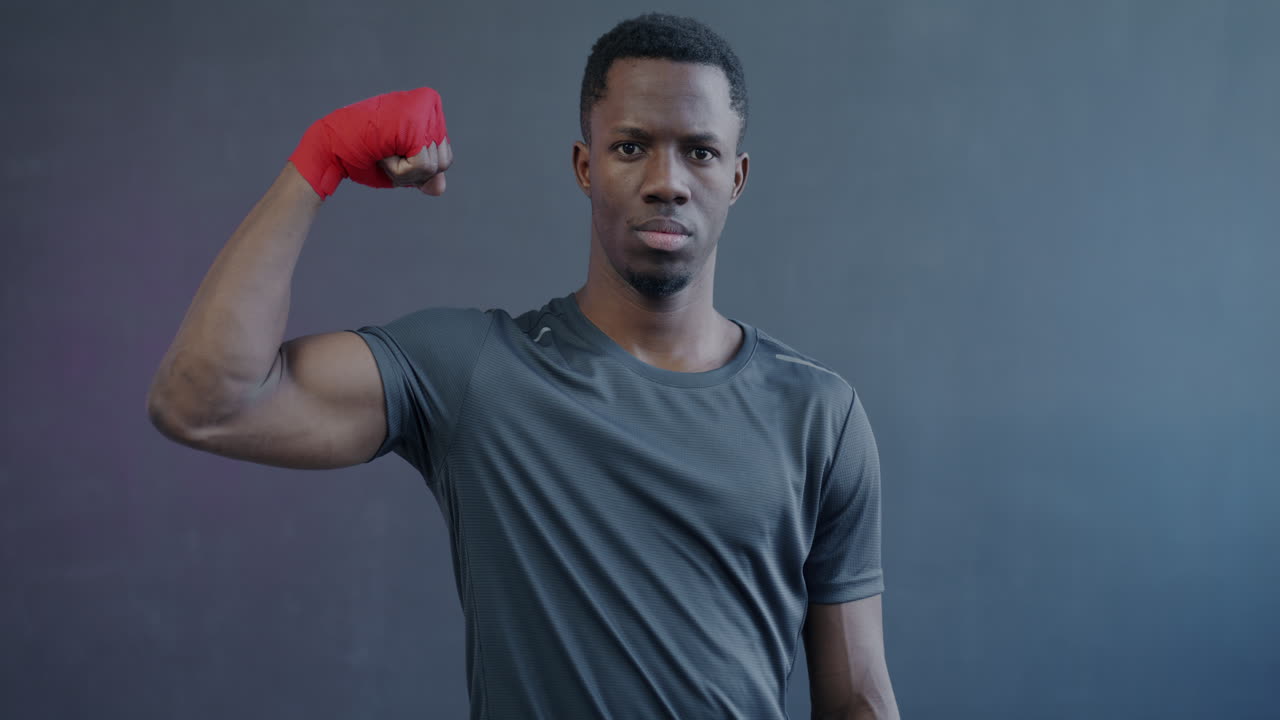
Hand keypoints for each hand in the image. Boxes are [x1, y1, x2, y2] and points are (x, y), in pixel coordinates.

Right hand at [288, 87, 447, 199]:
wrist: (330, 148)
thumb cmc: (361, 155)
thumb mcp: (400, 169)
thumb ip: (424, 176)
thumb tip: (440, 188)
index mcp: (426, 111)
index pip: (444, 157)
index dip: (420, 167)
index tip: (393, 153)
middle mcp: (427, 104)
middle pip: (444, 161)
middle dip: (415, 171)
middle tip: (387, 154)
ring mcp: (421, 111)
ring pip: (436, 166)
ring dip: (405, 171)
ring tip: (384, 152)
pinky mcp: (414, 123)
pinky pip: (423, 166)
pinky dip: (401, 171)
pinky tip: (383, 153)